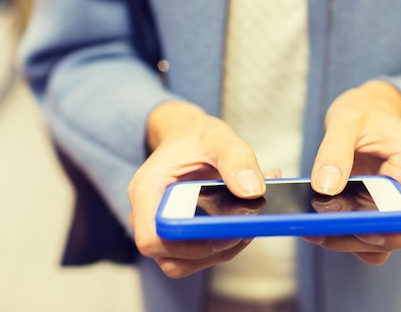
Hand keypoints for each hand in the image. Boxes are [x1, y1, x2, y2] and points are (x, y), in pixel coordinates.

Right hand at [127, 100, 266, 277]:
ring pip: (183, 262)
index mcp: (147, 190)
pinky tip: (243, 222)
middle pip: (170, 258)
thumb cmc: (197, 137)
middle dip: (212, 250)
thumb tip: (253, 191)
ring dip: (219, 252)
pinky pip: (194, 254)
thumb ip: (238, 160)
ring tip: (247, 225)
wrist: (188, 137)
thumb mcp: (220, 138)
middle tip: (245, 229)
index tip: (225, 231)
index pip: (152, 238)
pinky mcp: (177, 235)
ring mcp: (160, 228)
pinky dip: (221, 245)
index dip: (187, 244)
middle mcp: (147, 214)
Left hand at [307, 81, 400, 264]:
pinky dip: (339, 235)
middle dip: (362, 239)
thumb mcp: (347, 117)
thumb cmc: (363, 110)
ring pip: (379, 243)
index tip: (369, 229)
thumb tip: (325, 188)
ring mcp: (391, 206)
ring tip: (310, 226)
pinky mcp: (372, 211)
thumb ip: (335, 148)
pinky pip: (362, 236)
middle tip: (320, 228)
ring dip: (346, 241)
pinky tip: (313, 221)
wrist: (363, 110)